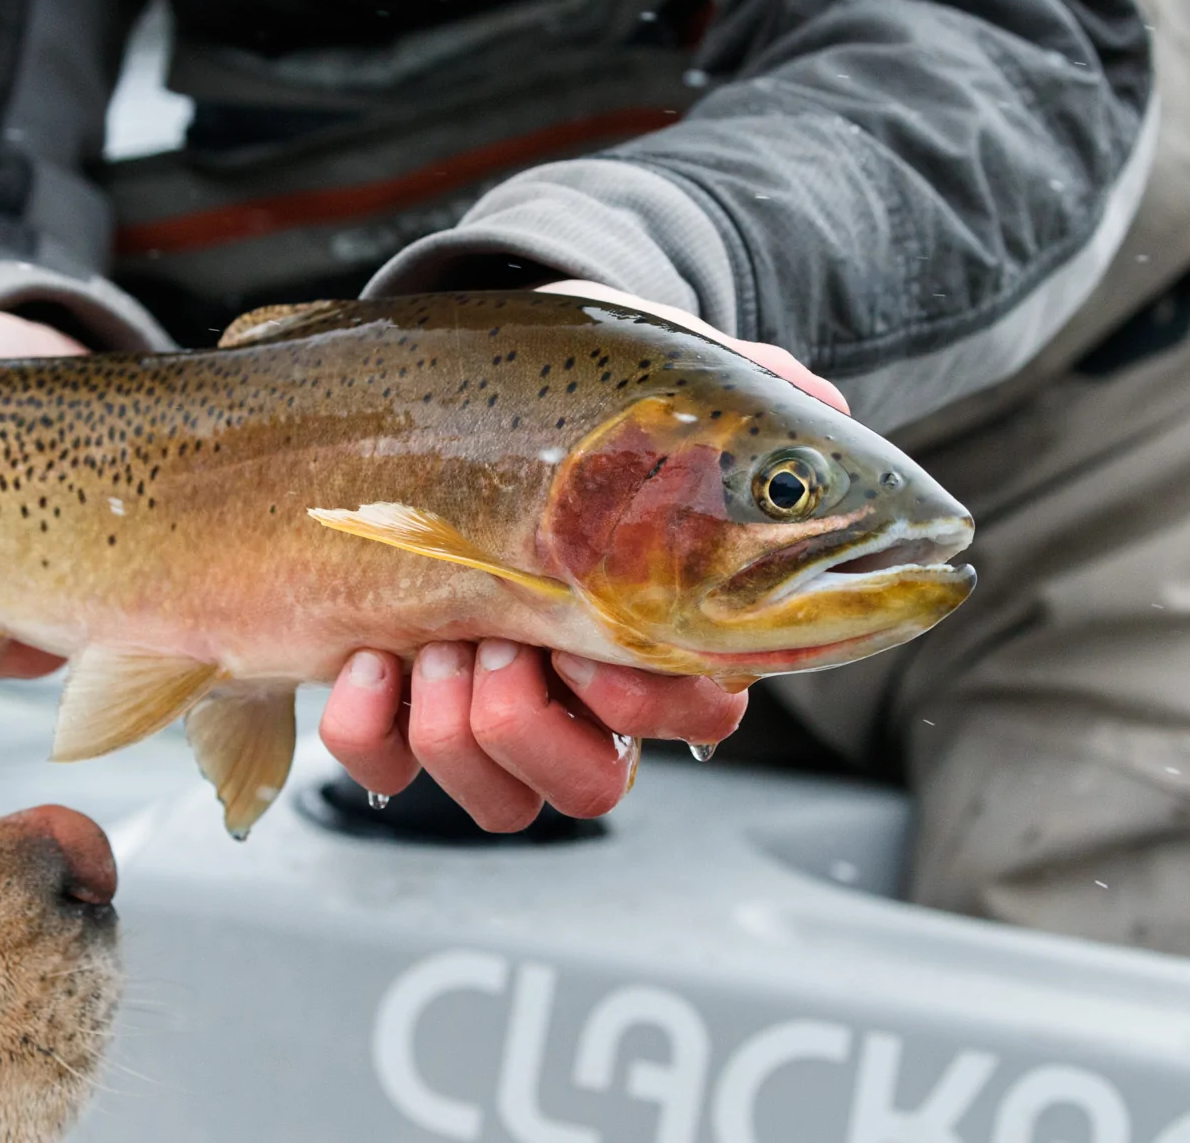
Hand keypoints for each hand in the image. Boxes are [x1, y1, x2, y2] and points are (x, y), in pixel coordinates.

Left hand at [318, 281, 845, 827]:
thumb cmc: (549, 415)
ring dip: (457, 725)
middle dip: (533, 720)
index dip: (647, 694)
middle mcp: (579, 698)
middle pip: (593, 790)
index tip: (590, 632)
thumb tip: (821, 404)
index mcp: (657, 632)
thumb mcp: (646, 385)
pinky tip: (368, 659)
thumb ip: (745, 389)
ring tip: (430, 639)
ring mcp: (488, 717)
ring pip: (503, 804)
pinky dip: (368, 728)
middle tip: (495, 634)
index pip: (698, 716)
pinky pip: (389, 778)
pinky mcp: (398, 722)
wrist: (419, 410)